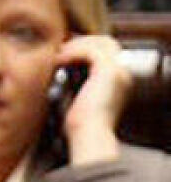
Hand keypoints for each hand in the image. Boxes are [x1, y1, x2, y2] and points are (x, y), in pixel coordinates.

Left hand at [58, 35, 131, 163]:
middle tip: (61, 50)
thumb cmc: (81, 129)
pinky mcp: (108, 70)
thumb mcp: (80, 101)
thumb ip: (78, 84)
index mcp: (119, 82)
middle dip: (82, 43)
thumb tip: (62, 72)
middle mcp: (123, 74)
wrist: (89, 137)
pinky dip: (73, 51)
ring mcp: (119, 70)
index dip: (86, 50)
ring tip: (58, 54)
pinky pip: (90, 50)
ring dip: (76, 45)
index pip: (106, 53)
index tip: (65, 54)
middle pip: (105, 43)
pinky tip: (60, 58)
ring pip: (98, 43)